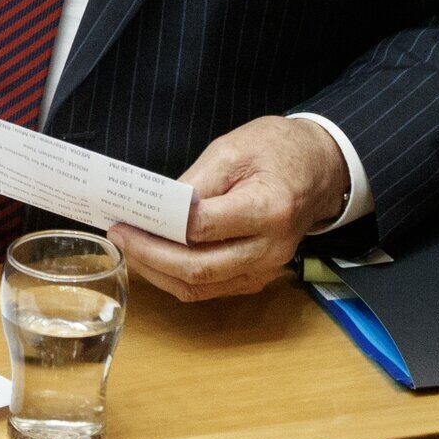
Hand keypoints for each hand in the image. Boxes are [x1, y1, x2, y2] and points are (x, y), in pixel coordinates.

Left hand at [110, 116, 346, 304]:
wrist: (320, 167)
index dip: (160, 228)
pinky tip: (154, 258)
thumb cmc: (277, 150)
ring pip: (201, 287)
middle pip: (199, 269)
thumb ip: (194, 184)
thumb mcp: (232, 150)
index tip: (127, 218)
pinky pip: (211, 288)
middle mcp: (271, 248)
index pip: (204, 228)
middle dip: (150, 257)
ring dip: (159, 272)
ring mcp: (266, 269)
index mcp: (269, 209)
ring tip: (129, 248)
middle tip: (119, 237)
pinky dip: (177, 277)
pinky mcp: (257, 277)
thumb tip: (155, 210)